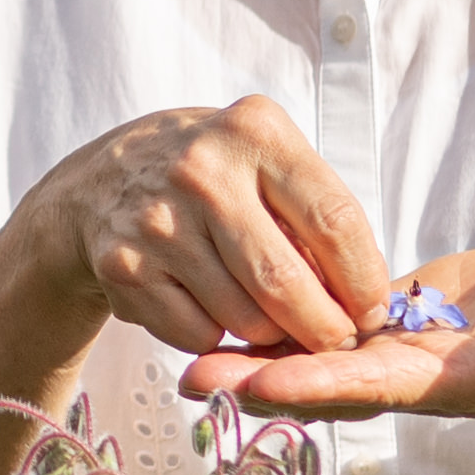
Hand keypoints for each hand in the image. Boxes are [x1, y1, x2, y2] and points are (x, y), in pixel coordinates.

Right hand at [19, 96, 393, 365]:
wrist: (99, 183)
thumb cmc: (210, 175)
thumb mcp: (261, 158)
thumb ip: (312, 213)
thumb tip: (364, 299)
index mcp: (254, 132)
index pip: (335, 219)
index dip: (364, 279)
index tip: (374, 310)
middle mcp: (203, 172)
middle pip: (287, 281)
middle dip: (325, 328)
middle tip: (338, 342)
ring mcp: (157, 222)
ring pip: (244, 318)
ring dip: (271, 336)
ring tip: (272, 320)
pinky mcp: (124, 268)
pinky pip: (198, 335)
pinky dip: (218, 339)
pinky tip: (214, 310)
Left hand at [174, 238, 474, 420]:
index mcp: (464, 380)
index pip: (383, 386)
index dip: (324, 384)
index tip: (265, 382)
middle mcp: (421, 382)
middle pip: (332, 388)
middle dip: (264, 386)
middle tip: (193, 382)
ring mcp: (402, 362)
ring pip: (319, 367)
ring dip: (256, 366)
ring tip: (188, 363)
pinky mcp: (391, 335)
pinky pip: (327, 341)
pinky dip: (279, 336)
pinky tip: (228, 323)